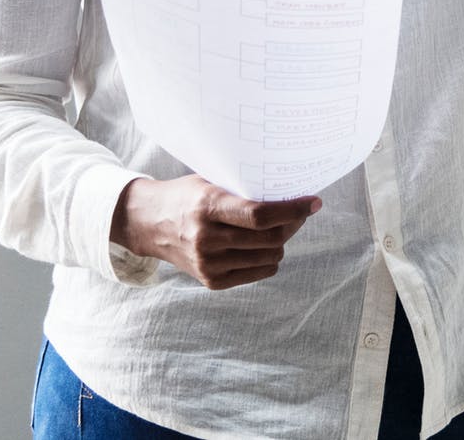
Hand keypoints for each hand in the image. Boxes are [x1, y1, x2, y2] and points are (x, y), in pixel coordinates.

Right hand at [111, 174, 321, 289]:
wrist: (150, 224)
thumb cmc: (188, 196)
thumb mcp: (211, 182)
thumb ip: (244, 190)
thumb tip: (291, 192)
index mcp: (208, 208)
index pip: (260, 215)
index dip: (292, 210)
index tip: (314, 202)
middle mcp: (207, 239)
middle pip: (270, 239)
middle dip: (293, 225)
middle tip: (299, 213)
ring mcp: (208, 264)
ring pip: (269, 257)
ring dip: (281, 242)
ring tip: (277, 228)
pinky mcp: (211, 281)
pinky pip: (259, 271)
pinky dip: (268, 258)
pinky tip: (261, 245)